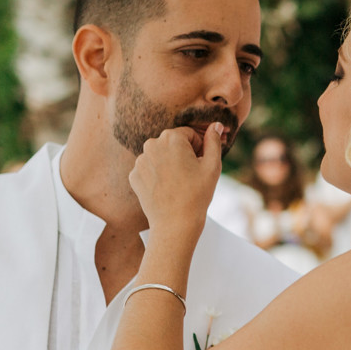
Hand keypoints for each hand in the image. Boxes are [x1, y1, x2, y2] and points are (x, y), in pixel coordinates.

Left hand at [127, 124, 226, 250]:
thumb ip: (214, 141)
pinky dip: (157, 176)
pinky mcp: (134, 175)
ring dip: (169, 164)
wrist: (175, 224)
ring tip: (178, 184)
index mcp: (171, 138)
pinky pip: (149, 169)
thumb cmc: (197, 194)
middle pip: (172, 143)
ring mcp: (140, 160)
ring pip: (160, 156)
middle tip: (190, 175)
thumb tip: (216, 125)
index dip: (198, 149)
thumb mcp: (212, 165)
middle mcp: (151, 144)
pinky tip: (166, 189)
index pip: (189, 135)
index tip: (200, 165)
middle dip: (182, 154)